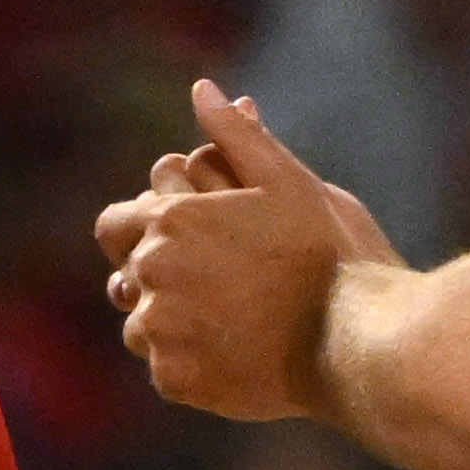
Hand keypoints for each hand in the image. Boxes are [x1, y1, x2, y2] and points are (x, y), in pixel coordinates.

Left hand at [96, 82, 392, 423]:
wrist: (353, 338)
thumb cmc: (327, 253)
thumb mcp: (286, 181)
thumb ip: (236, 137)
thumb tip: (204, 90)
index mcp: (170, 220)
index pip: (116, 223)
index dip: (148, 230)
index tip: (192, 243)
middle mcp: (152, 272)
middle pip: (128, 276)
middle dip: (162, 276)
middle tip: (221, 285)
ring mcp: (159, 329)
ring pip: (141, 324)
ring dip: (171, 321)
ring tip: (232, 320)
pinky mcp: (173, 379)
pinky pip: (163, 367)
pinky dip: (191, 363)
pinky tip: (235, 354)